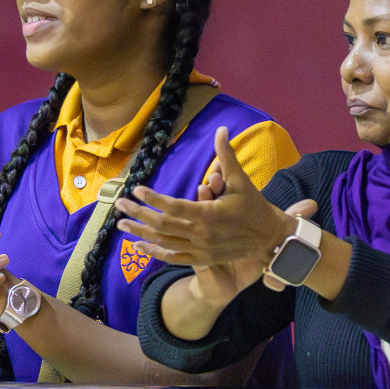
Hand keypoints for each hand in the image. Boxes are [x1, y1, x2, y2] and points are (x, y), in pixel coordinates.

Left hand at [116, 126, 314, 302]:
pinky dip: (154, 252)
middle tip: (119, 205)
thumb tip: (222, 129)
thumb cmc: (254, 207)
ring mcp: (200, 250)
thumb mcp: (240, 180)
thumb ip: (226, 156)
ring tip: (121, 225)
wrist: (270, 238)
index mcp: (208, 214)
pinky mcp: (201, 259)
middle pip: (161, 225)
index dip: (153, 198)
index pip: (173, 206)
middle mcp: (201, 234)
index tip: (137, 189)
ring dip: (140, 233)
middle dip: (137, 214)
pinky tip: (139, 245)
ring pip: (163, 242)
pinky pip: (172, 257)